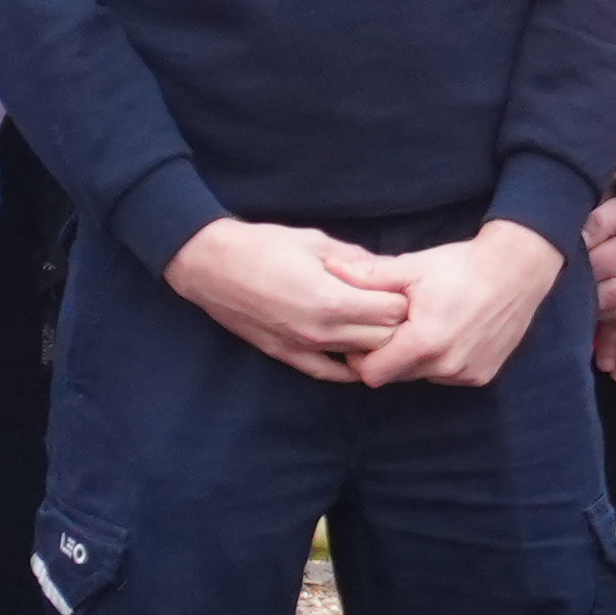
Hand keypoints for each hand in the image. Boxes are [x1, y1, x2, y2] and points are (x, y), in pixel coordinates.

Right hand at [170, 217, 416, 382]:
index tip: (402, 288)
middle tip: (393, 306)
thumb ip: (356, 260)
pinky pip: (329, 372)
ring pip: (361, 359)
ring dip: (374, 344)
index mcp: (333, 299)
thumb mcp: (317, 242)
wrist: (211, 265)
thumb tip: (387, 269)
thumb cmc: (263, 246)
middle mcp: (322, 331)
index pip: (394, 312)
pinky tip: (356, 353)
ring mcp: (303, 347)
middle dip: (396, 323)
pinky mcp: (286, 355)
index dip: (404, 299)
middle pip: (384, 340)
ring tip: (375, 324)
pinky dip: (349, 366)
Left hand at [341, 218, 565, 389]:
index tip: (367, 334)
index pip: (372, 374)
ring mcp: (466, 373)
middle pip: (395, 376)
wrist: (518, 269)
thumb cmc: (462, 266)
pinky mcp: (482, 375)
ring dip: (415, 359)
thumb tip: (330, 267)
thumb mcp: (412, 267)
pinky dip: (441, 361)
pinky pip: (447, 376)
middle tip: (393, 326)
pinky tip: (448, 333)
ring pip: (421, 377)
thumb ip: (368, 276)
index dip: (362, 357)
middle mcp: (446, 366)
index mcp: (424, 343)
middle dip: (387, 356)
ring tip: (422, 326)